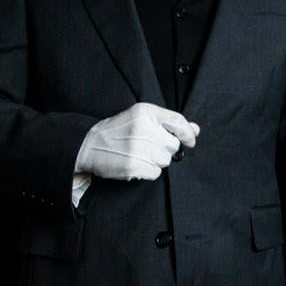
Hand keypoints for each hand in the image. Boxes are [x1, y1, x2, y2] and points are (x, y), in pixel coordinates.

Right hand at [75, 103, 199, 180]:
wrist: (89, 146)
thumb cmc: (119, 131)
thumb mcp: (141, 117)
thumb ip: (169, 123)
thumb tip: (195, 130)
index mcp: (145, 112)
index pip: (178, 121)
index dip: (188, 133)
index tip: (191, 140)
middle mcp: (142, 128)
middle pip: (173, 144)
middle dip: (165, 148)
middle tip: (147, 145)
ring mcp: (137, 148)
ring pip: (165, 160)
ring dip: (156, 160)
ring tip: (139, 154)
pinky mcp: (133, 165)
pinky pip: (156, 173)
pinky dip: (148, 171)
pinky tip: (135, 162)